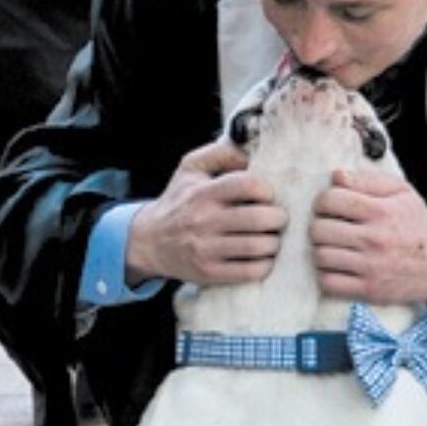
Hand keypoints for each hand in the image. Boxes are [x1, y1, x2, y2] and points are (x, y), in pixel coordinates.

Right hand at [125, 140, 287, 286]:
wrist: (148, 241)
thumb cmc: (179, 201)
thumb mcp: (191, 168)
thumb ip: (221, 153)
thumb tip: (250, 154)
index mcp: (203, 192)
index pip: (248, 185)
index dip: (266, 189)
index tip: (267, 195)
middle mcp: (203, 220)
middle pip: (259, 218)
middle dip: (278, 218)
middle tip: (277, 218)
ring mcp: (205, 249)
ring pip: (258, 247)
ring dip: (273, 242)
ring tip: (270, 238)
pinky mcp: (208, 272)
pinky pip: (249, 272)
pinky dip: (264, 265)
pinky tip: (261, 258)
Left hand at [310, 167, 426, 307]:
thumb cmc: (418, 225)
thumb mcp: (402, 192)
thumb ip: (368, 180)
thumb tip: (336, 176)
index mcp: (380, 211)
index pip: (331, 200)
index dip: (322, 201)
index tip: (327, 207)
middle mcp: (374, 239)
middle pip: (319, 230)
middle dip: (318, 226)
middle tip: (327, 228)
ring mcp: (370, 267)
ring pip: (321, 256)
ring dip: (320, 250)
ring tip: (331, 247)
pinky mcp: (369, 290)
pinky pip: (329, 283)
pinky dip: (326, 275)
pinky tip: (336, 267)